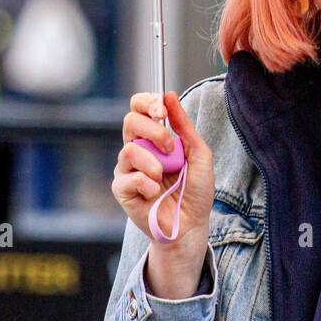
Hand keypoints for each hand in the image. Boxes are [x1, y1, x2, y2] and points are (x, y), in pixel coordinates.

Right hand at [113, 90, 214, 294]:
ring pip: (129, 150)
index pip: (139, 108)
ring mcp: (128, 170)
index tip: (162, 109)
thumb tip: (169, 95)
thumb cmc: (195, 191)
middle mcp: (137, 150)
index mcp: (153, 138)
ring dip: (152, 161)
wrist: (192, 224)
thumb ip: (184, 126)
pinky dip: (146, 184)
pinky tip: (155, 193)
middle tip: (170, 148)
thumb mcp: (198, 154)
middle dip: (154, 130)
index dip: (147, 102)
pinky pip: (127, 178)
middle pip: (130, 121)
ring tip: (164, 175)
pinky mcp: (122, 190)